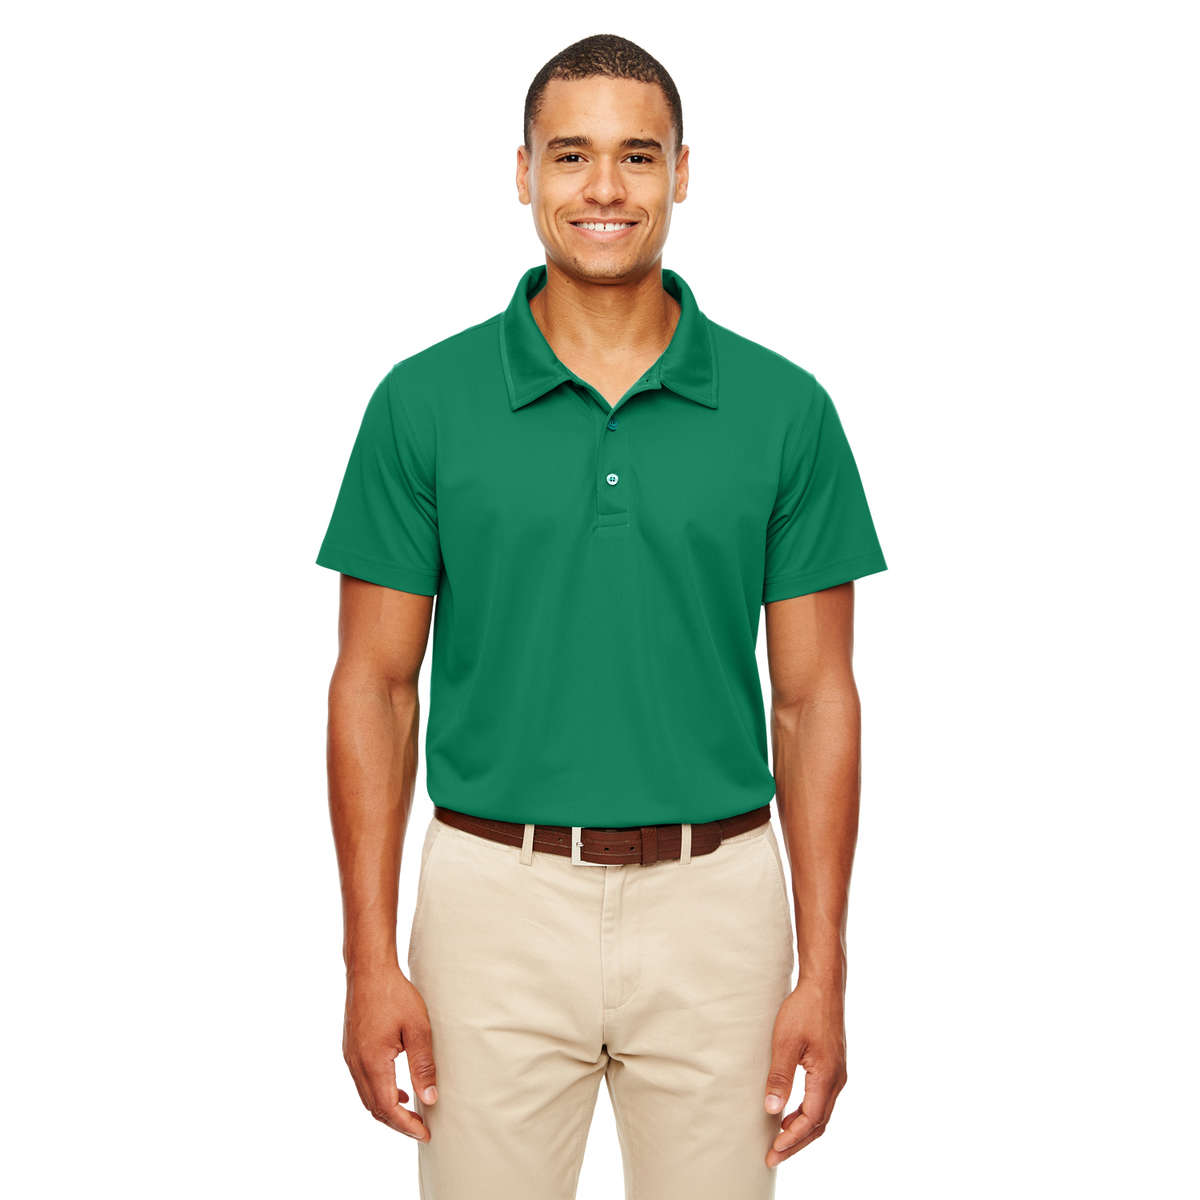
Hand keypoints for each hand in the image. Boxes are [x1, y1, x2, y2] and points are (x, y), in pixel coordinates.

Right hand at [343, 965, 437, 1140]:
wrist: (368, 971)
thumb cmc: (395, 995)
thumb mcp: (417, 1028)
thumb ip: (423, 1065)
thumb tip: (429, 1098)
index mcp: (373, 1062)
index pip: (388, 1108)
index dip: (406, 1126)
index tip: (424, 1134)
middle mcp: (357, 1064)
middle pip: (375, 1108)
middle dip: (397, 1123)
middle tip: (420, 1129)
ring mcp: (351, 1057)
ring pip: (367, 1097)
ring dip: (388, 1109)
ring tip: (411, 1113)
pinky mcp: (351, 1049)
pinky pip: (363, 1082)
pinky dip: (379, 1093)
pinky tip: (398, 1089)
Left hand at [763, 978, 847, 1167]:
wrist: (823, 986)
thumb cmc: (804, 1010)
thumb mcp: (785, 1042)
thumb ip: (780, 1077)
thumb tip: (772, 1110)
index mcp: (827, 1077)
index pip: (810, 1120)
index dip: (791, 1139)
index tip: (772, 1151)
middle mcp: (837, 1080)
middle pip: (818, 1123)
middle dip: (795, 1142)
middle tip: (772, 1157)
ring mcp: (838, 1073)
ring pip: (822, 1114)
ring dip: (801, 1129)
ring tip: (779, 1141)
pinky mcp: (833, 1066)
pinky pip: (822, 1100)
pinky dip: (807, 1114)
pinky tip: (790, 1114)